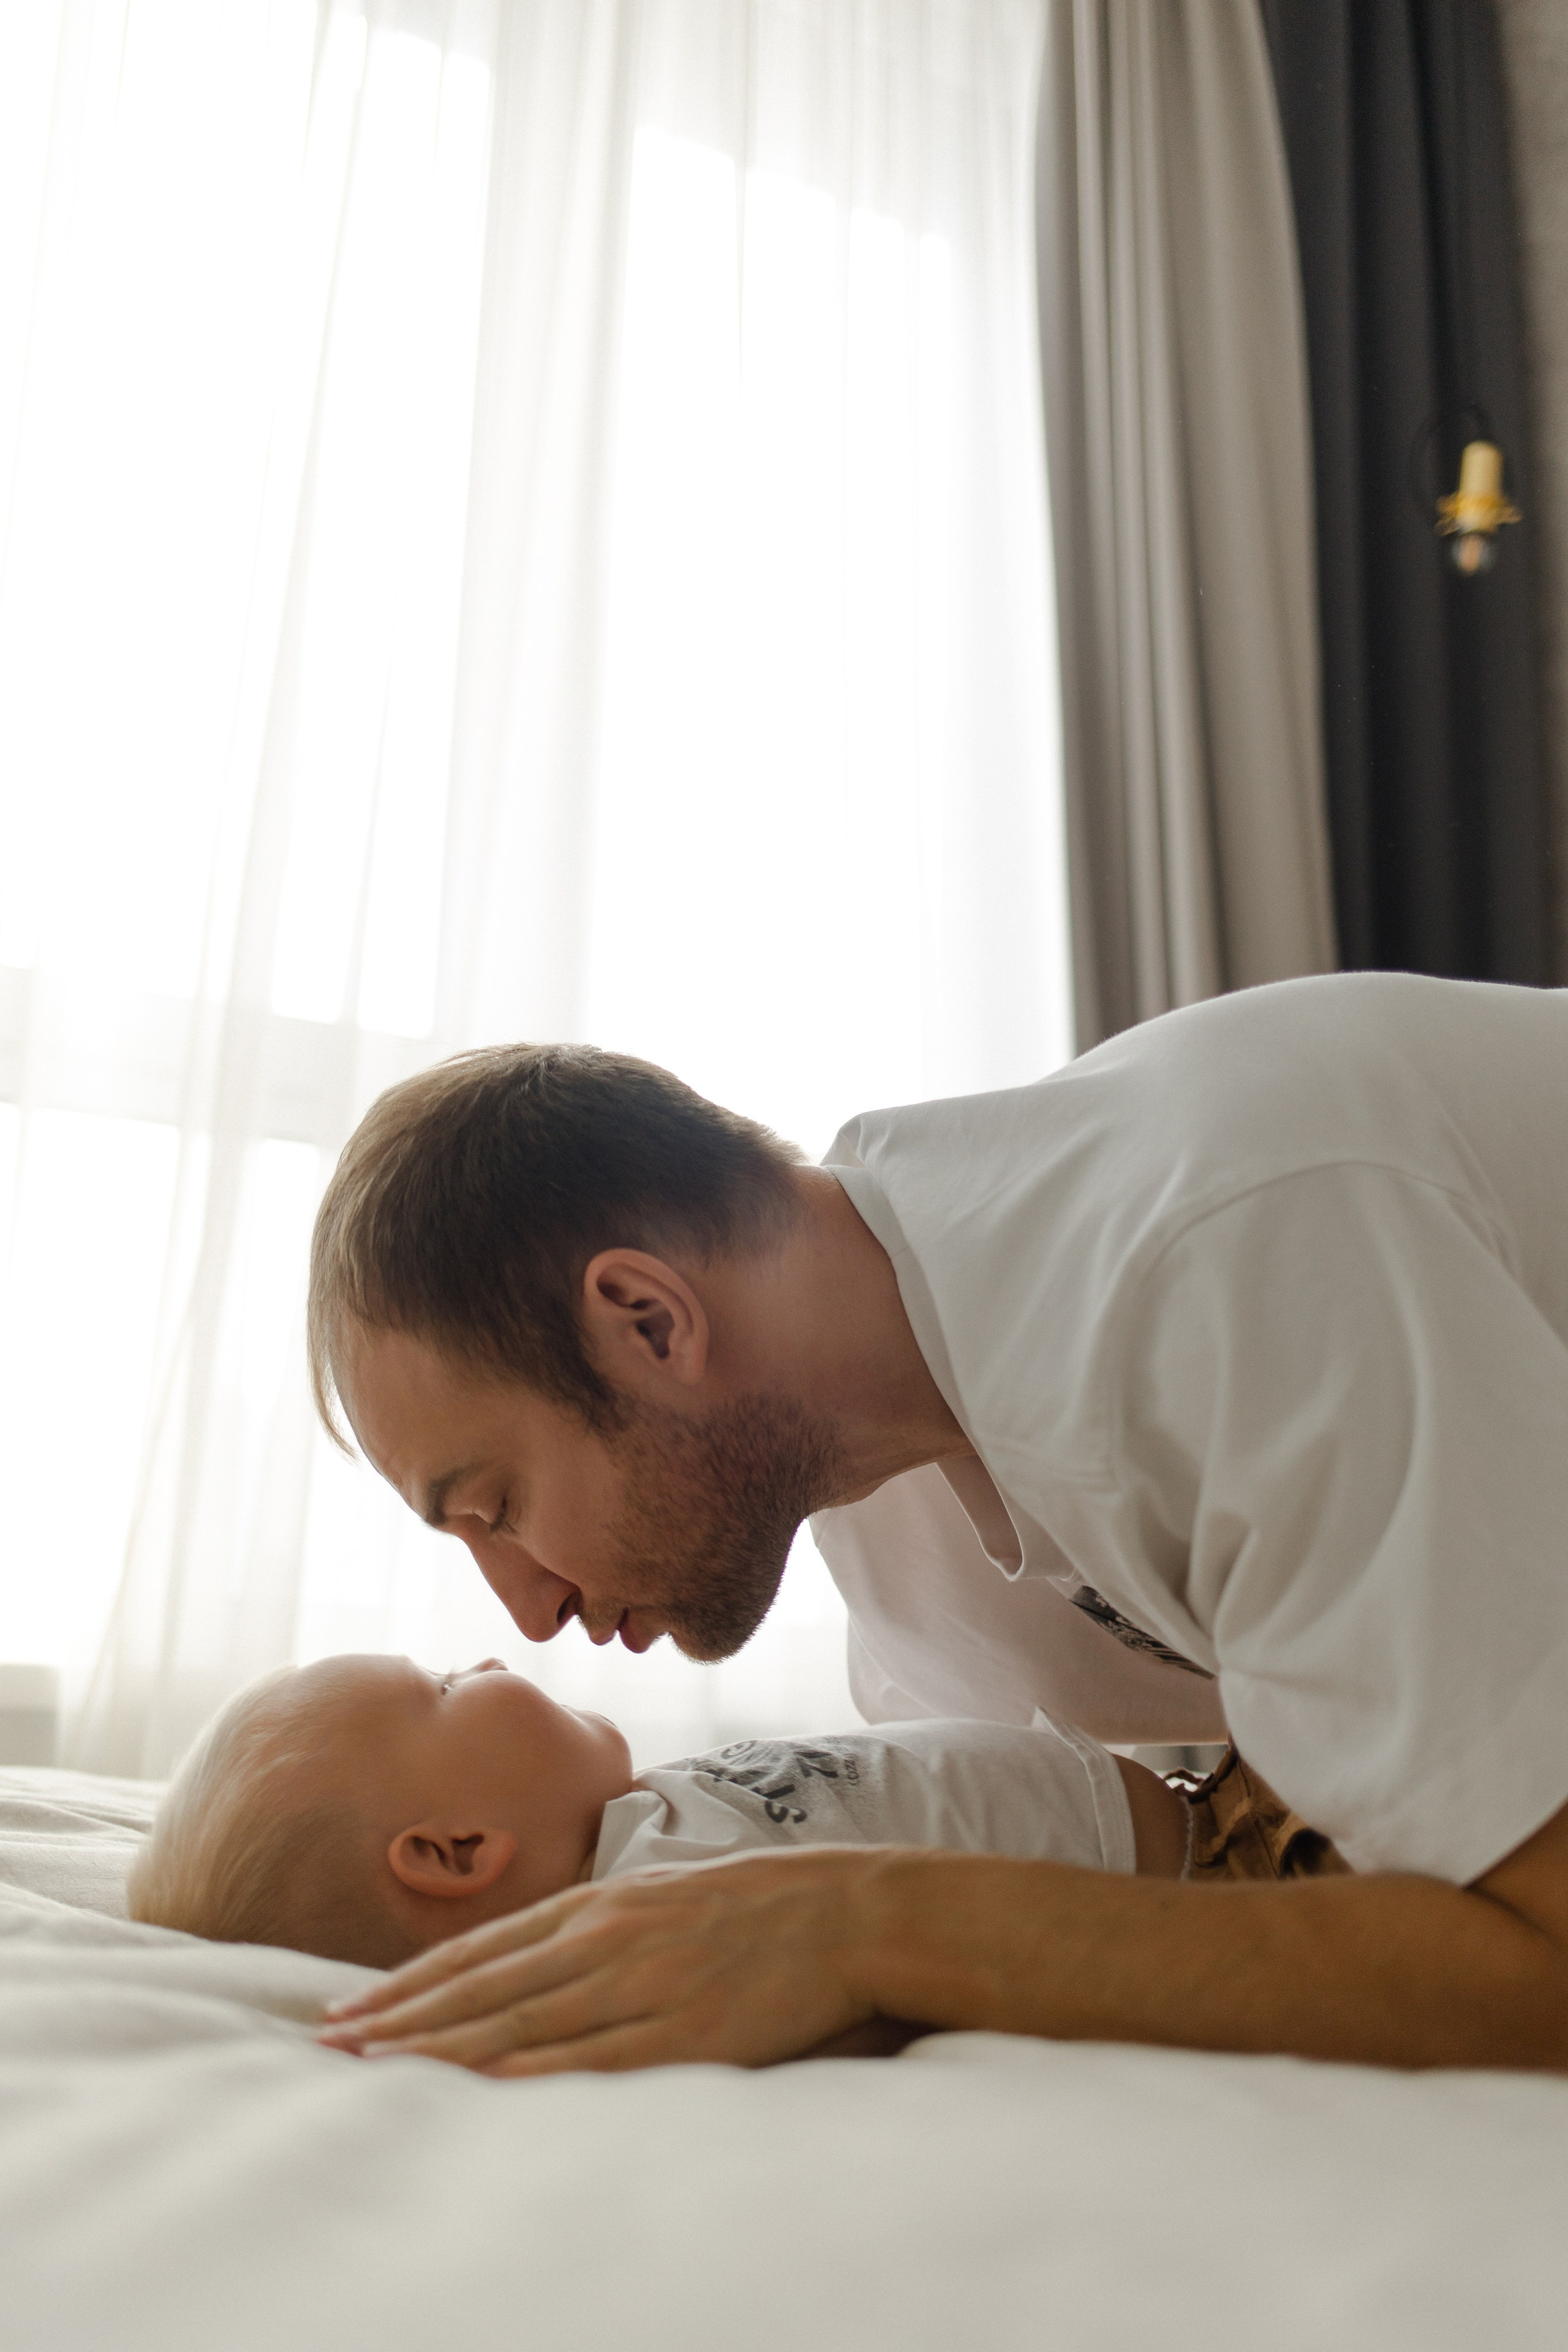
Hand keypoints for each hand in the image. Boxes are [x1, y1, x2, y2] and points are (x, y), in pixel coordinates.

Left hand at [315, 1847, 883, 2075]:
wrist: (842, 1912)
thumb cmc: (751, 1906)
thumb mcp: (659, 1895)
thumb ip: (595, 1924)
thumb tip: (529, 1955)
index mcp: (600, 1904)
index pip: (482, 1948)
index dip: (413, 1981)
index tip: (353, 2007)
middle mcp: (607, 1938)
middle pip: (485, 1985)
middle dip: (404, 2017)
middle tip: (335, 2042)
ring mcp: (644, 1984)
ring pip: (524, 2020)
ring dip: (445, 2045)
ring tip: (382, 2065)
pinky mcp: (686, 2030)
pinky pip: (596, 2056)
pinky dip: (534, 2071)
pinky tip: (485, 2084)